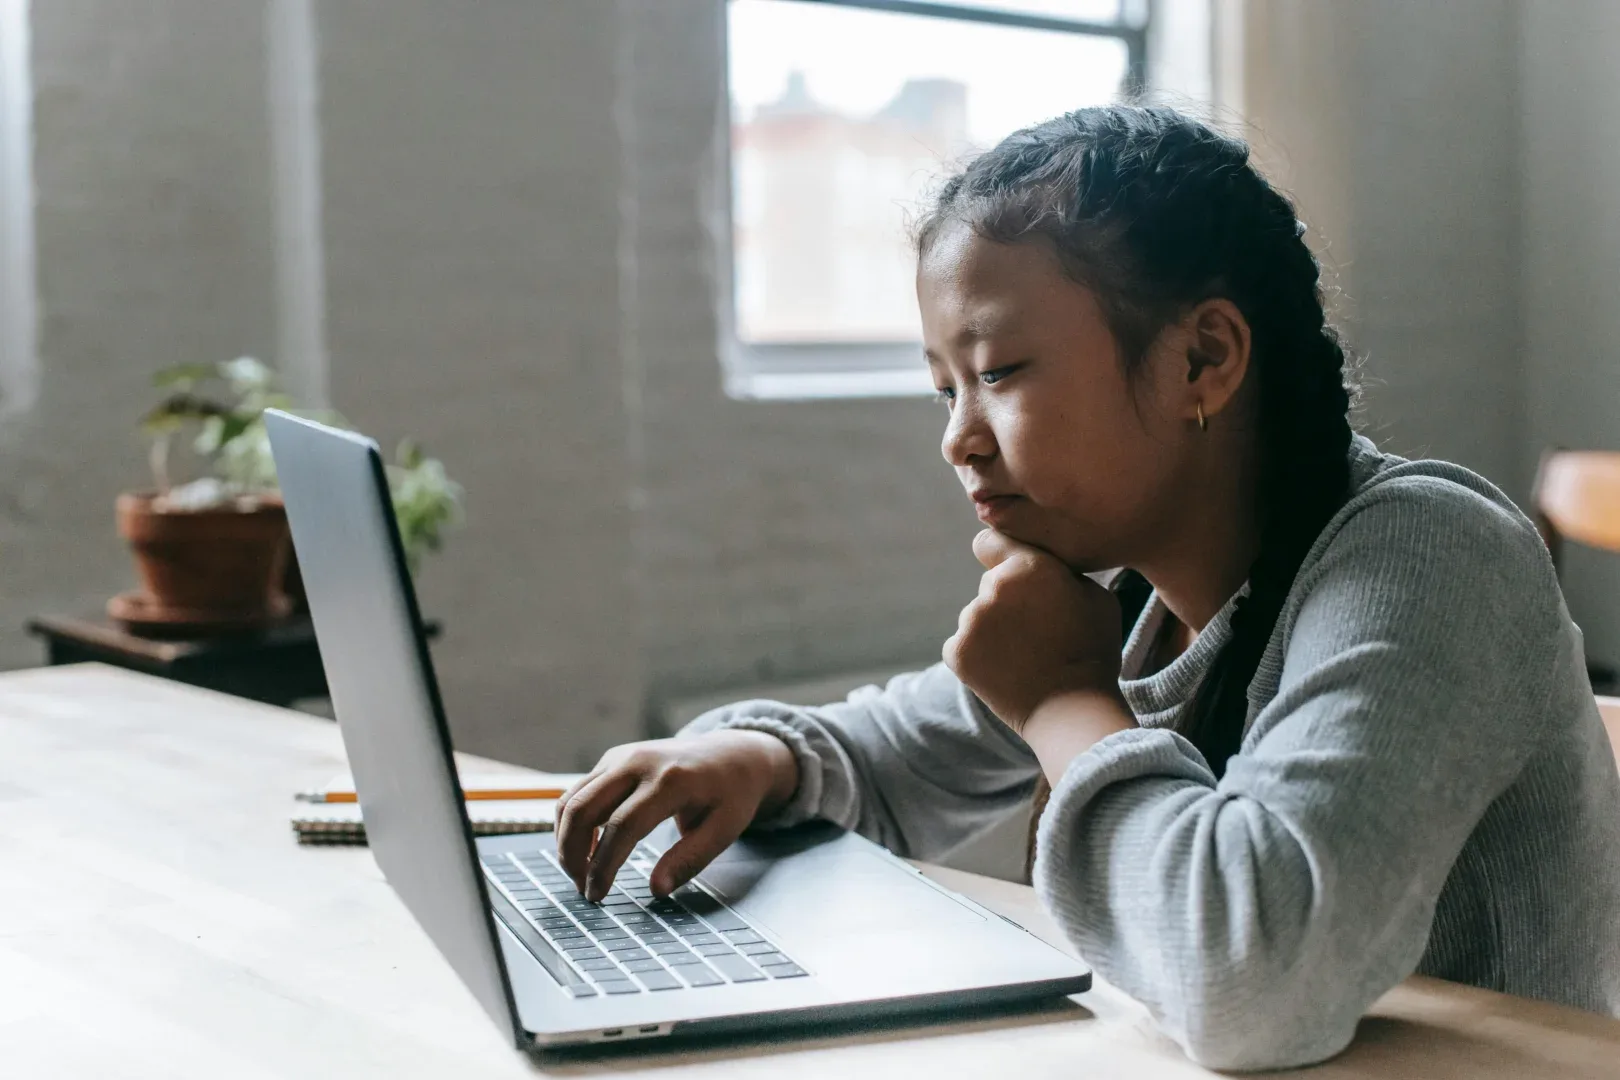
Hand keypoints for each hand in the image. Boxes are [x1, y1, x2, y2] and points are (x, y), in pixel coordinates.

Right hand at [553, 730, 797, 901]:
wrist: (733, 754)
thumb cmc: (731, 795)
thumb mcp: (724, 831)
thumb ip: (689, 860)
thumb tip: (656, 890)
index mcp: (671, 780)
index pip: (623, 826)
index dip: (604, 865)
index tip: (597, 895)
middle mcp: (639, 762)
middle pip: (583, 808)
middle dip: (572, 854)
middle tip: (582, 889)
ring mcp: (622, 756)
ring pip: (572, 799)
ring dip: (566, 840)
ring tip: (581, 874)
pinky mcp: (613, 758)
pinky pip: (579, 791)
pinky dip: (573, 823)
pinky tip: (587, 849)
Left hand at [943, 529, 1124, 733]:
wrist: (1072, 709)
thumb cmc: (1092, 650)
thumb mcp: (1096, 596)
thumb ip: (1062, 571)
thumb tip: (1044, 564)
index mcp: (1027, 567)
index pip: (989, 542)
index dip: (998, 553)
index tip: (1004, 564)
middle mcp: (992, 587)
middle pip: (991, 584)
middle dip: (1008, 599)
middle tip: (1036, 629)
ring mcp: (969, 621)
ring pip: (978, 616)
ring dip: (994, 629)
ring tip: (1026, 655)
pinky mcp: (955, 652)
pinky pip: (964, 644)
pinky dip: (979, 656)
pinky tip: (1008, 670)